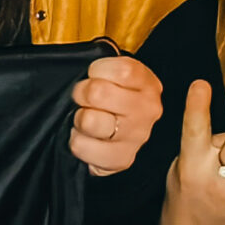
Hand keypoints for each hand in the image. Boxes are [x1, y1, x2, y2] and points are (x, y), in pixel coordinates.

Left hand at [69, 54, 162, 176]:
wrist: (121, 135)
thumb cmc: (112, 99)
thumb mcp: (113, 76)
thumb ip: (104, 68)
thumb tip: (76, 66)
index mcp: (147, 83)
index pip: (120, 69)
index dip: (97, 70)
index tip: (95, 76)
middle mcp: (147, 110)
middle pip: (97, 92)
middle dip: (81, 94)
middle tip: (85, 100)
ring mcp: (137, 136)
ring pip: (88, 120)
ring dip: (79, 120)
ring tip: (87, 121)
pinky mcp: (122, 159)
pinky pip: (81, 145)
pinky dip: (77, 141)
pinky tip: (88, 138)